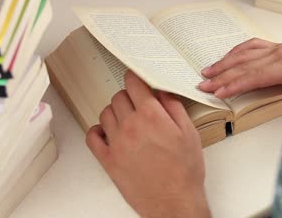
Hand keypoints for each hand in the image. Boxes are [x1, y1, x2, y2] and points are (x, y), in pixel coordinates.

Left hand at [86, 71, 210, 217]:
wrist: (174, 202)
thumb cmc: (184, 171)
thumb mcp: (189, 133)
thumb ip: (173, 107)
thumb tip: (161, 91)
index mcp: (151, 116)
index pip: (134, 83)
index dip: (134, 77)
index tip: (135, 78)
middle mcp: (130, 126)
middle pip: (119, 97)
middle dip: (128, 96)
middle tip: (137, 103)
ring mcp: (116, 143)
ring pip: (105, 113)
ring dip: (115, 112)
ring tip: (126, 119)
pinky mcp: (108, 160)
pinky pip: (92, 137)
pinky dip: (97, 130)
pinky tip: (107, 132)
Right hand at [199, 38, 281, 98]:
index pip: (253, 76)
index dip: (233, 85)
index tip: (217, 93)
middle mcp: (279, 54)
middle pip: (243, 65)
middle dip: (221, 76)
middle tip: (203, 85)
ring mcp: (278, 48)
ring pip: (244, 54)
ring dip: (224, 63)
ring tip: (207, 71)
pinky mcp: (279, 47)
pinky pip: (252, 46)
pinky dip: (236, 52)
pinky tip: (228, 56)